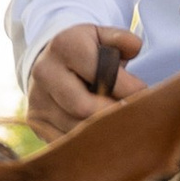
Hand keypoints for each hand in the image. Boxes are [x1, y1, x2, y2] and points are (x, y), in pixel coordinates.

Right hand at [27, 24, 145, 137]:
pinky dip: (85, 143)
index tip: (144, 95)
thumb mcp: (100, 37)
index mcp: (65, 45)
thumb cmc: (84, 51)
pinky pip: (64, 141)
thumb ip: (121, 39)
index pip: (102, 74)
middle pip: (85, 108)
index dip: (128, 89)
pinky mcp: (36, 121)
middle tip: (131, 116)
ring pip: (75, 130)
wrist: (47, 62)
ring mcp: (37, 100)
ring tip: (118, 125)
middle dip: (113, 116)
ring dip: (101, 132)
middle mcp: (45, 72)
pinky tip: (99, 136)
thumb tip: (136, 47)